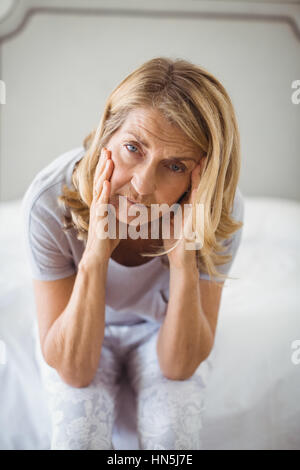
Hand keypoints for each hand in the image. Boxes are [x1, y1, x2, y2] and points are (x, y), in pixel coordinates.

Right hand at [84, 147, 120, 262]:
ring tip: (108, 160)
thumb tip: (136, 206)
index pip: (103, 180)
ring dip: (103, 173)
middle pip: (99, 179)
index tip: (110, 153)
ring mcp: (97, 211)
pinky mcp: (99, 219)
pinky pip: (101, 204)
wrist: (99, 255)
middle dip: (103, 164)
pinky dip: (104, 192)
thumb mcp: (118, 220)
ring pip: (99, 188)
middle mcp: (97, 204)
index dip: (105, 167)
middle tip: (107, 148)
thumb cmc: (108, 239)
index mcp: (102, 202)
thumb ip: (122, 211)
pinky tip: (106, 183)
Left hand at [162, 162, 202, 268]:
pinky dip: (199, 178)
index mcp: (187, 203)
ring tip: (201, 152)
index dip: (188, 167)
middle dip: (198, 164)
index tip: (183, 152)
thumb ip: (165, 206)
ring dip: (201, 167)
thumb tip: (153, 197)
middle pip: (197, 179)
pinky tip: (197, 167)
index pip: (188, 180)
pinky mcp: (198, 211)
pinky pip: (199, 191)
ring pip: (200, 182)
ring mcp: (198, 206)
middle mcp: (195, 202)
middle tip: (197, 147)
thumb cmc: (173, 238)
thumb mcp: (168, 217)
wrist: (179, 255)